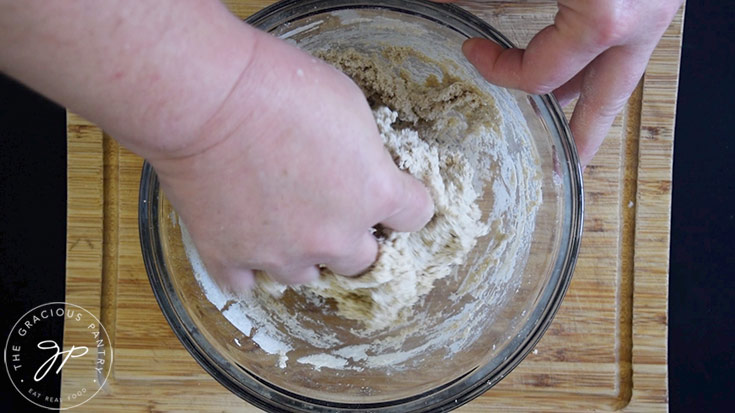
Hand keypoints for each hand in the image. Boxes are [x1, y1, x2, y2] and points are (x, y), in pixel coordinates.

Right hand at [151, 33, 433, 288]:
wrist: (207, 100)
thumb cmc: (281, 86)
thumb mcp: (349, 105)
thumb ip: (365, 153)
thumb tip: (360, 168)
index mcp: (373, 193)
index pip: (415, 215)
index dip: (404, 203)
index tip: (391, 194)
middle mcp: (333, 236)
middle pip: (363, 260)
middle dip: (352, 236)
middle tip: (329, 208)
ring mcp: (280, 254)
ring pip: (306, 276)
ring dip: (301, 254)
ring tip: (281, 221)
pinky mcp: (229, 259)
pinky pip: (245, 285)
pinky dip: (248, 267)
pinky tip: (245, 241)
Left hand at [434, 0, 682, 166]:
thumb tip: (439, 6)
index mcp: (605, 17)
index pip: (541, 73)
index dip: (499, 70)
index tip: (473, 52)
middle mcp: (638, 20)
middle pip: (605, 101)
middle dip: (582, 138)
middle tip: (564, 167)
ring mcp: (655, 8)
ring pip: (619, 70)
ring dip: (588, 93)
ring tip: (566, 119)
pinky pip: (624, 39)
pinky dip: (598, 55)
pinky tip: (579, 58)